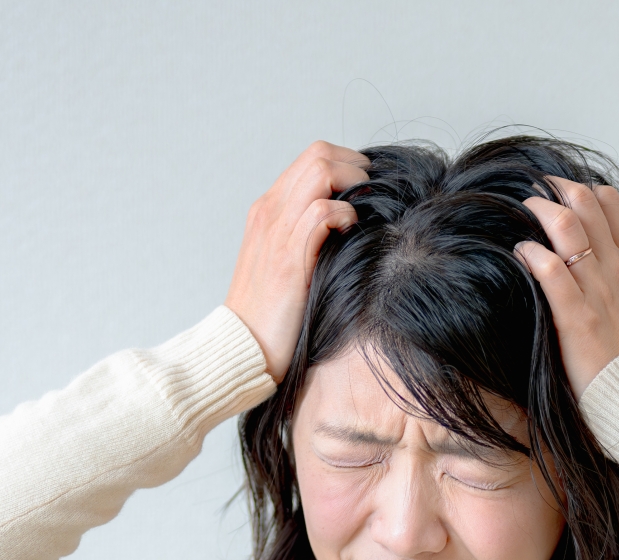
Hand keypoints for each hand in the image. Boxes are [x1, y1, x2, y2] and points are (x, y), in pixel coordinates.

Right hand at [226, 142, 369, 381]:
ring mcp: (276, 231)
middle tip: (376, 196)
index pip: (313, 158)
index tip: (369, 190)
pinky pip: (321, 213)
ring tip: (367, 212)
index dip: (349, 164)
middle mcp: (270, 211)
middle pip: (319, 155)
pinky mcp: (288, 258)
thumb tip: (353, 223)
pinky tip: (351, 233)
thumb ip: (311, 236)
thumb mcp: (291, 262)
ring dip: (356, 185)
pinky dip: (345, 215)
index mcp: (269, 209)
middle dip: (357, 167)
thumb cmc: (273, 312)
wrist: (242, 346)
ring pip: (320, 172)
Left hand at [515, 177, 618, 397]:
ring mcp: (597, 291)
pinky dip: (530, 252)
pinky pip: (549, 269)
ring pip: (565, 226)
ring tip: (520, 217)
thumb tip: (605, 270)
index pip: (609, 202)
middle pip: (583, 202)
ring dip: (537, 212)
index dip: (578, 190)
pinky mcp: (576, 318)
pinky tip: (521, 254)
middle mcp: (616, 270)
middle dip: (552, 190)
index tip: (557, 196)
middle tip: (531, 197)